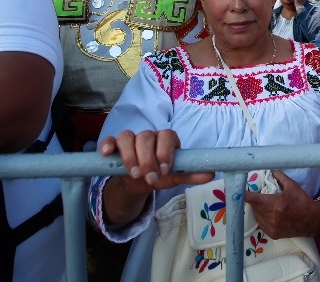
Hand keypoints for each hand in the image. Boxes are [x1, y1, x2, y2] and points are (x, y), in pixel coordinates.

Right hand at [99, 130, 213, 225]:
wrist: (138, 183)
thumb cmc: (159, 175)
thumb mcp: (174, 176)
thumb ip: (190, 174)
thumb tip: (212, 174)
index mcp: (165, 139)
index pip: (167, 136)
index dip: (165, 152)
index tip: (164, 170)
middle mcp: (148, 136)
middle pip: (146, 137)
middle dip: (147, 159)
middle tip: (149, 177)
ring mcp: (131, 139)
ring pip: (127, 137)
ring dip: (129, 156)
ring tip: (134, 174)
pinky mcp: (115, 145)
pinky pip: (110, 139)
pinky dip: (108, 144)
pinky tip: (108, 154)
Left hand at [244, 170, 319, 237]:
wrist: (313, 221)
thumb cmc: (302, 202)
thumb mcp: (292, 186)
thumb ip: (279, 176)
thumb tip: (268, 169)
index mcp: (276, 204)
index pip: (253, 199)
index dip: (244, 195)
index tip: (238, 191)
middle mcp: (272, 217)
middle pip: (254, 207)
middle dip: (255, 201)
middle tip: (262, 197)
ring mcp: (272, 228)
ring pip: (257, 216)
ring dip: (259, 210)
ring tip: (268, 206)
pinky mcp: (273, 235)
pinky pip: (262, 224)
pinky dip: (263, 218)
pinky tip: (272, 215)